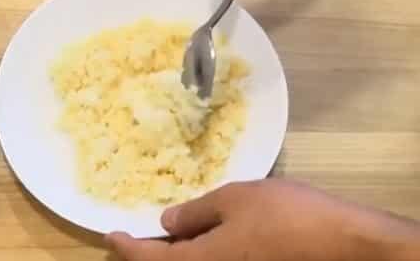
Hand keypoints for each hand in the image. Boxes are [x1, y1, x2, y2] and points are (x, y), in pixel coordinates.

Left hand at [106, 179, 419, 260]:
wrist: (346, 245)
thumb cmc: (287, 217)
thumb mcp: (236, 200)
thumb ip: (196, 212)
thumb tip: (166, 222)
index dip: (126, 248)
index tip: (109, 234)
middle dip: (146, 257)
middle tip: (132, 238)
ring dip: (173, 257)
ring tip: (163, 237)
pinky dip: (198, 256)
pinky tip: (202, 239)